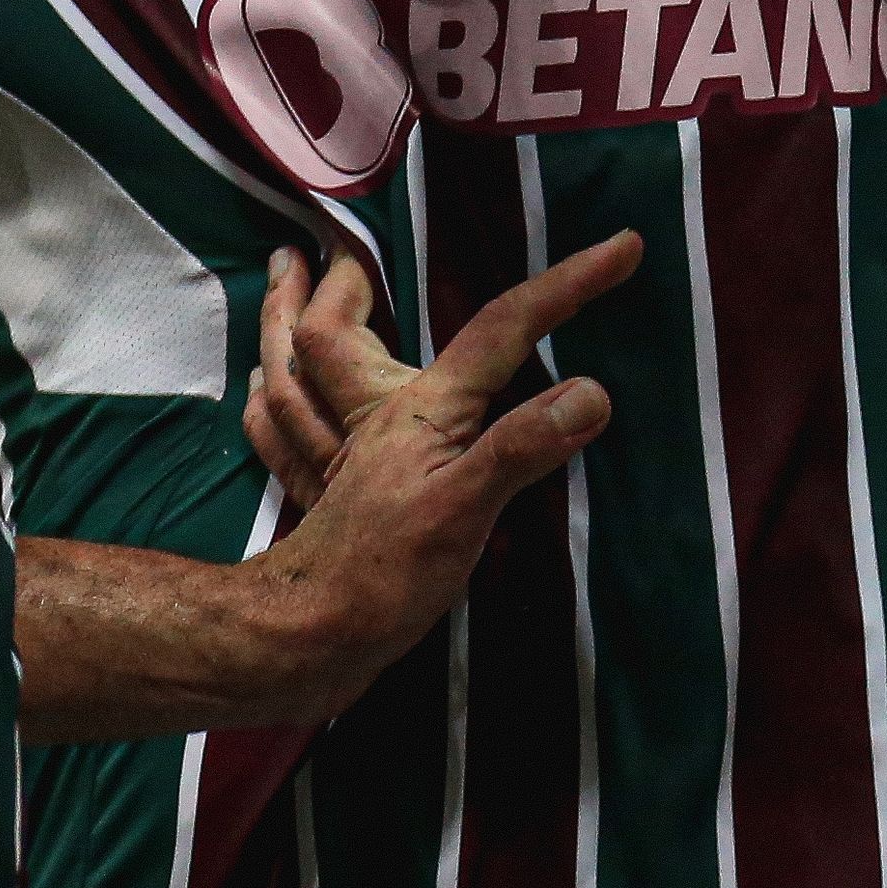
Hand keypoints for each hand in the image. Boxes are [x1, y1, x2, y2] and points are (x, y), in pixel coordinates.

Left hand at [233, 234, 636, 717]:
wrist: (305, 645)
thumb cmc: (384, 575)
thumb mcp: (467, 509)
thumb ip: (524, 445)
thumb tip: (591, 392)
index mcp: (419, 411)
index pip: (503, 330)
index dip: (566, 287)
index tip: (621, 247)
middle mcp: (372, 422)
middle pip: (337, 333)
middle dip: (339, 281)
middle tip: (334, 241)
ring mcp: (337, 461)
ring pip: (293, 374)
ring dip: (282, 322)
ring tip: (281, 280)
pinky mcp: (320, 502)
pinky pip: (281, 434)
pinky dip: (270, 401)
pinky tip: (264, 390)